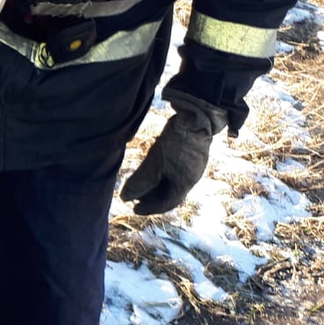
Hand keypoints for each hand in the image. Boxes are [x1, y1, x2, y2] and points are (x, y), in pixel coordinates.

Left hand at [120, 91, 227, 214]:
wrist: (198, 117)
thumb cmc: (177, 142)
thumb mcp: (155, 163)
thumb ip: (141, 181)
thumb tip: (125, 197)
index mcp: (185, 183)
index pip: (167, 203)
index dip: (149, 208)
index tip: (134, 208)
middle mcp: (190, 176)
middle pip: (169, 193)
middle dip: (150, 197)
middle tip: (133, 196)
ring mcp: (191, 164)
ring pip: (170, 181)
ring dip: (154, 185)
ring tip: (139, 184)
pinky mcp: (188, 153)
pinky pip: (173, 170)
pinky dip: (160, 173)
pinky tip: (151, 168)